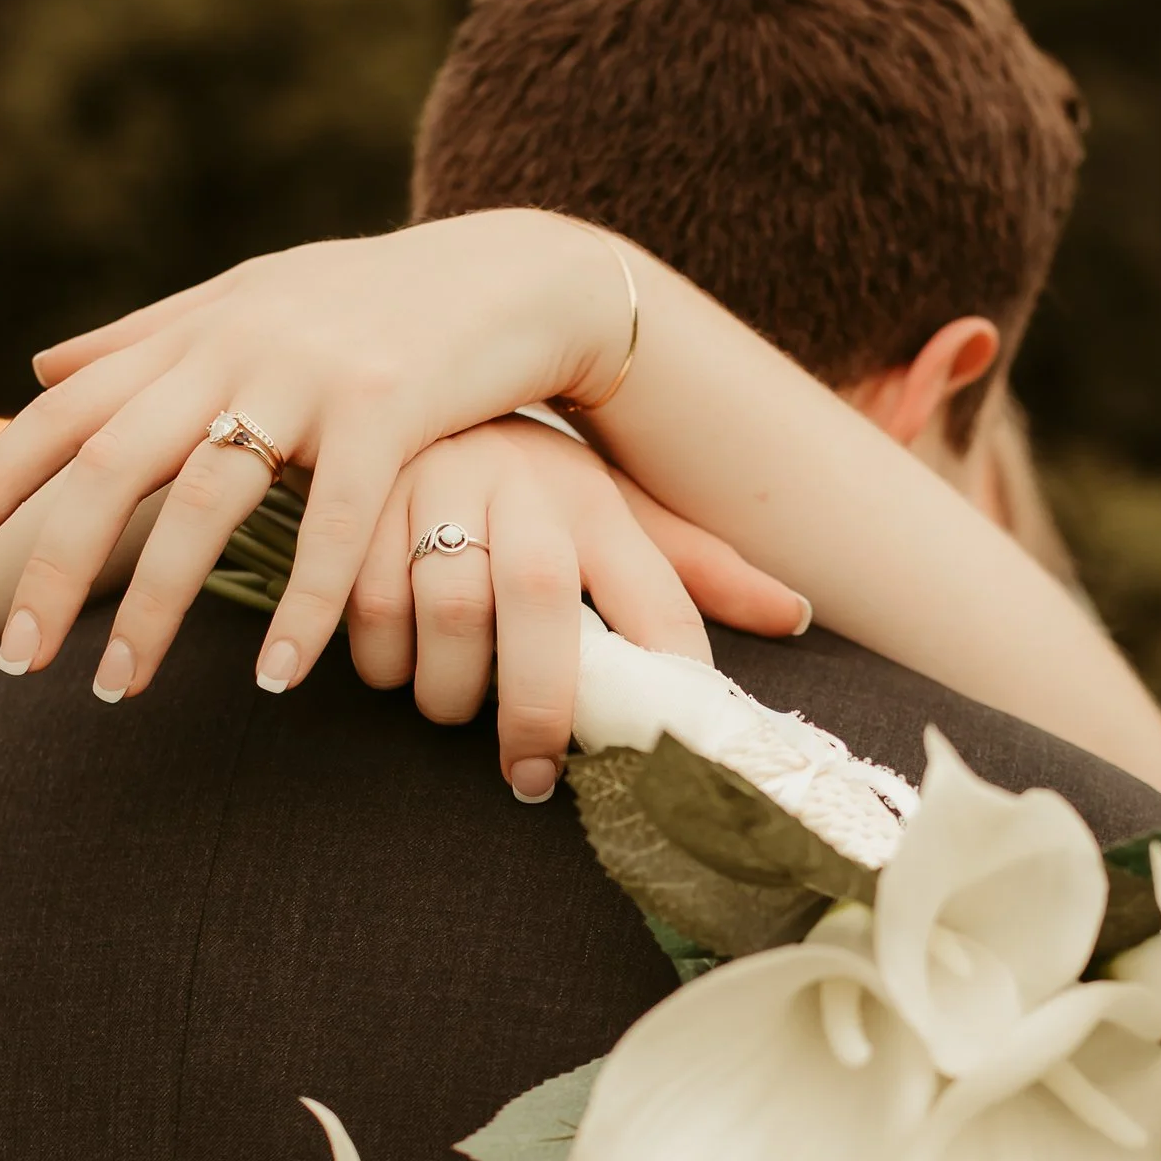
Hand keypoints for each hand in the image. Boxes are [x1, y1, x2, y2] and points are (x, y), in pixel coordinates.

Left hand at [0, 210, 644, 695]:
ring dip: (152, 607)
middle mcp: (237, 346)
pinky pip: (335, 529)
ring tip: (115, 693)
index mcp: (196, 330)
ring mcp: (312, 377)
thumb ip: (147, 337)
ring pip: (206, 504)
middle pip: (112, 463)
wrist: (517, 273)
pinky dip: (301, 608)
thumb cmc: (380, 301)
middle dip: (50, 565)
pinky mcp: (391, 412)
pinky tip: (272, 680)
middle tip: (13, 663)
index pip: (68, 409)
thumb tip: (40, 367)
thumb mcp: (253, 299)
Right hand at [345, 421, 806, 797]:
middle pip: (541, 600)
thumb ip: (695, 570)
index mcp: (600, 500)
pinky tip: (397, 669)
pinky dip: (382, 660)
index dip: (670, 673)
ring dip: (448, 688)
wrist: (422, 385)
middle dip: (535, 705)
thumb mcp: (617, 511)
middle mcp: (527, 485)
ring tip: (453, 709)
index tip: (664, 748)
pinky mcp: (363, 499)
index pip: (657, 597)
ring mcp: (442, 485)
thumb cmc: (532, 479)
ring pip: (446, 611)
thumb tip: (796, 616)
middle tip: (531, 775)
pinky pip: (369, 606)